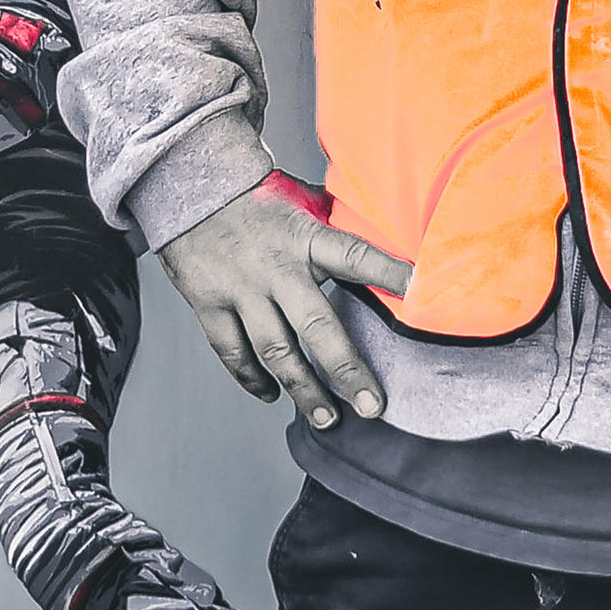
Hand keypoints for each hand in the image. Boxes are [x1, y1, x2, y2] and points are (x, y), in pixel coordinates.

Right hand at [160, 173, 411, 428]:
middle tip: (371, 405)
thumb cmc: (256, 200)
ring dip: (303, 389)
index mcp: (305, 239)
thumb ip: (336, 229)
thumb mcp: (302, 203)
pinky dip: (252, 378)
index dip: (387, 274)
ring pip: (275, 351)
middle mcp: (275, 268)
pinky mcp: (209, 304)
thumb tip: (386, 240)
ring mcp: (240, 289)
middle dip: (346, 369)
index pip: (355, 256)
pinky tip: (273, 394)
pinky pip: (232, 352)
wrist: (190, 191)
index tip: (421, 293)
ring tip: (327, 418)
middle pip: (316, 325)